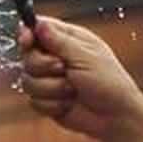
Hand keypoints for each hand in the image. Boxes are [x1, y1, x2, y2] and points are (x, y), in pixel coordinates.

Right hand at [18, 18, 142, 141]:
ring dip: (50, 88)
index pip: (37, 30)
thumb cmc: (110, 83)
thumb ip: (60, 41)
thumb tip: (39, 23)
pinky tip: (69, 105)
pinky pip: (34, 101)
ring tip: (72, 91)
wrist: (116, 118)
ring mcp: (51, 80)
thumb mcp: (86, 57)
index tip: (26, 41)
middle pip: (28, 56)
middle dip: (43, 65)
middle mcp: (57, 58)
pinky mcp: (49, 100)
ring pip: (28, 80)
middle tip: (63, 69)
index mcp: (69, 41)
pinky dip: (52, 105)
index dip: (27, 34)